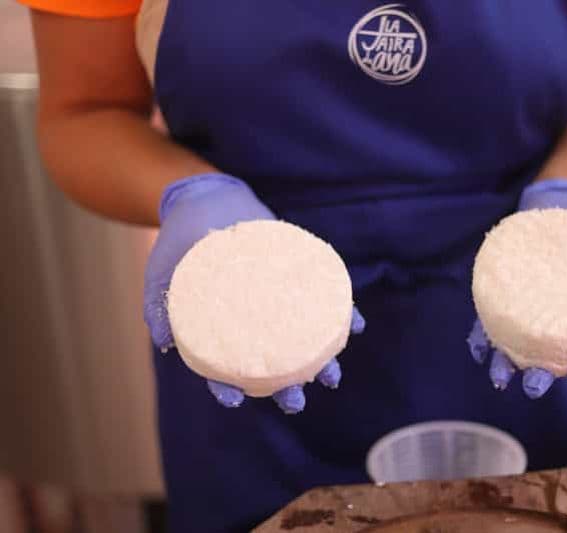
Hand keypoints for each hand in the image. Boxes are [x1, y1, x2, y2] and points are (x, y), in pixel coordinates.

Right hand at [144, 173, 364, 412]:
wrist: (207, 199)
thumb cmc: (179, 242)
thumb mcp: (160, 272)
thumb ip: (158, 306)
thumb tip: (164, 342)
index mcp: (220, 329)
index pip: (222, 367)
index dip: (226, 386)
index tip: (233, 401)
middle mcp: (253, 322)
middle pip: (271, 363)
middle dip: (285, 387)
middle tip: (295, 403)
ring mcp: (277, 301)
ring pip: (302, 338)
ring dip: (320, 359)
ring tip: (331, 377)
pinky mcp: (297, 276)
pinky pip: (322, 297)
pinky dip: (342, 312)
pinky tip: (355, 324)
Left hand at [467, 178, 566, 397]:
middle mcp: (551, 326)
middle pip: (544, 362)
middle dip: (537, 380)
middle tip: (534, 385)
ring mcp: (524, 313)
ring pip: (512, 348)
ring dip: (504, 367)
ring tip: (500, 376)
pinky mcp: (501, 294)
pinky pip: (486, 321)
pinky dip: (480, 338)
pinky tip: (478, 347)